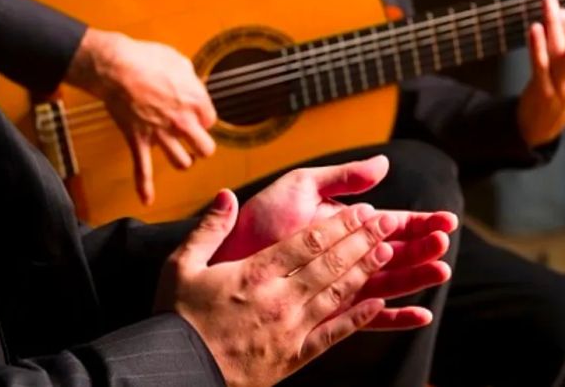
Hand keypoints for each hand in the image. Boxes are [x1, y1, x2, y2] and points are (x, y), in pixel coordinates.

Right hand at [66, 28, 216, 203]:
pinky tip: (147, 199)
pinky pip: (142, 169)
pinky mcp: (139, 140)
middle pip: (205, 148)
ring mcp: (161, 134)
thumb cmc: (147, 59)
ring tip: (182, 157)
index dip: (203, 118)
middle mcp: (183, 122)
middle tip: (195, 141)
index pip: (211, 121)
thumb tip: (193, 85)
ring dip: (182, 160)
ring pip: (182, 162)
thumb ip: (190, 79)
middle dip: (201, 146)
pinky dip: (143, 186)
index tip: (195, 114)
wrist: (115, 66)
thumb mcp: (179, 61)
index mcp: (196, 101)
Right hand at [156, 190, 423, 386]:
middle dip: (362, 240)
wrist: (175, 372)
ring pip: (337, 294)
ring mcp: (290, 329)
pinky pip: (333, 335)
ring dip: (365, 271)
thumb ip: (209, 228)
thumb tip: (226, 194)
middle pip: (330, 263)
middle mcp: (280, 298)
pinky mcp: (293, 356)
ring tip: (388, 252)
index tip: (363, 211)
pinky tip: (379, 305)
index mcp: (255, 273)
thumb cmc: (176, 317)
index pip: (309, 242)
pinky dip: (358, 319)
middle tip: (389, 223)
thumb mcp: (181, 265)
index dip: (340, 224)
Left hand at [212, 156, 457, 328]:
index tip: (446, 220)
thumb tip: (384, 164)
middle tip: (444, 242)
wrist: (228, 253)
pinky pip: (368, 319)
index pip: (390, 224)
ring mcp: (339, 284)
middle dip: (422, 247)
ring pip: (388, 282)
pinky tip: (419, 314)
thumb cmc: (261, 218)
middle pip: (395, 253)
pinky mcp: (329, 311)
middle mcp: (346, 256)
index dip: (418, 222)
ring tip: (441, 269)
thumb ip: (343, 176)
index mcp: (344, 225)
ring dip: (415, 276)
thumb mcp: (302, 185)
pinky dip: (395, 317)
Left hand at [517, 0, 564, 146]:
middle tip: (556, 3)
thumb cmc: (561, 90)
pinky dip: (537, 45)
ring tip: (547, 6)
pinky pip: (540, 65)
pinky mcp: (543, 91)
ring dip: (552, 27)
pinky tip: (534, 28)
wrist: (543, 126)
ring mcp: (564, 86)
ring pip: (560, 52)